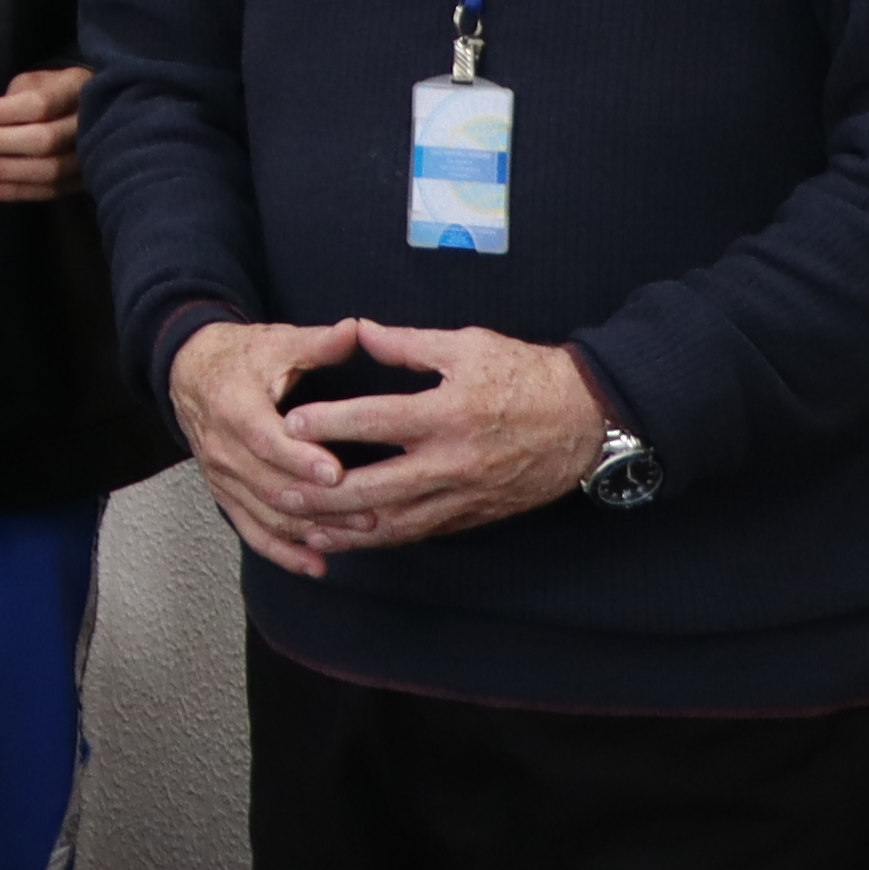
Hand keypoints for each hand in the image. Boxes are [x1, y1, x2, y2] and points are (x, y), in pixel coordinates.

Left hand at [0, 66, 90, 203]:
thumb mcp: (36, 81)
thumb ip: (13, 96)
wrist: (89, 112)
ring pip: (47, 171)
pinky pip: (47, 191)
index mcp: (77, 89)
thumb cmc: (53, 92)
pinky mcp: (82, 181)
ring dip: (2, 171)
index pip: (39, 104)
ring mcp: (90, 157)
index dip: (1, 112)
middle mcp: (90, 125)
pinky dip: (13, 191)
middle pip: (43, 140)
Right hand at [172, 315, 365, 577]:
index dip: (298, 459)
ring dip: (310, 529)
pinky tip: (316, 566)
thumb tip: (355, 330)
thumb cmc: (243, 357)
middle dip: (320, 504)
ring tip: (356, 536)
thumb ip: (317, 343)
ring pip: (265, 512)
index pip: (264, 440)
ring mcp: (221, 475)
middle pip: (270, 485)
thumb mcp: (277, 342)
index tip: (336, 473)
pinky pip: (251, 529)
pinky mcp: (224, 492)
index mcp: (233, 405)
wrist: (189, 372)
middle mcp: (222, 446)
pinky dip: (282, 551)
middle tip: (369, 512)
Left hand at [293, 322, 614, 556]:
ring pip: (398, 522)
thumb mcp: (469, 345)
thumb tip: (359, 331)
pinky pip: (423, 531)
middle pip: (377, 487)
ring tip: (306, 528)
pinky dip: (386, 538)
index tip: (289, 425)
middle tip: (279, 492)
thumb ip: (409, 344)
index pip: (377, 421)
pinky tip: (355, 537)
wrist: (589, 418)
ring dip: (348, 530)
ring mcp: (466, 494)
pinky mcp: (476, 514)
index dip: (329, 424)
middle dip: (324, 495)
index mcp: (450, 413)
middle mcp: (455, 461)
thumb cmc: (527, 374)